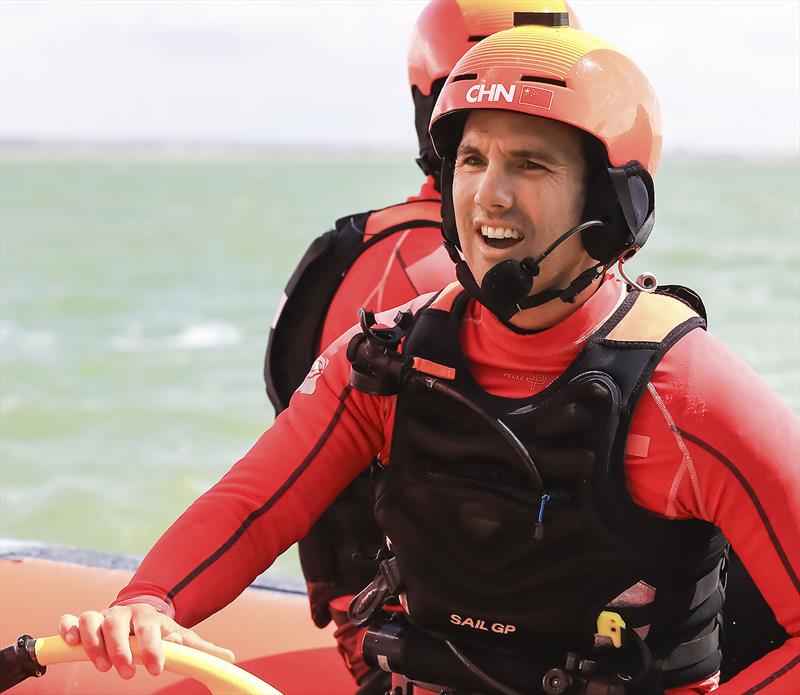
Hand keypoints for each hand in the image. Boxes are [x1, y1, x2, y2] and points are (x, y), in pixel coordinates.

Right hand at [58, 604, 234, 678]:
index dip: (153, 648)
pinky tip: (71, 642)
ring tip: (102, 666)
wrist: (140, 612)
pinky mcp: (84, 623)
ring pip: (92, 620)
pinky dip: (68, 627)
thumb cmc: (159, 630)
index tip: (156, 669)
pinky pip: (71, 619)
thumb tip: (230, 657)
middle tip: (128, 673)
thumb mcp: (179, 636)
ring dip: (94, 642)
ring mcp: (103, 616)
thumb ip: (199, 649)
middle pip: (117, 624)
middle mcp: (124, 614)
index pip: (150, 629)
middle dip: (121, 649)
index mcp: (148, 616)